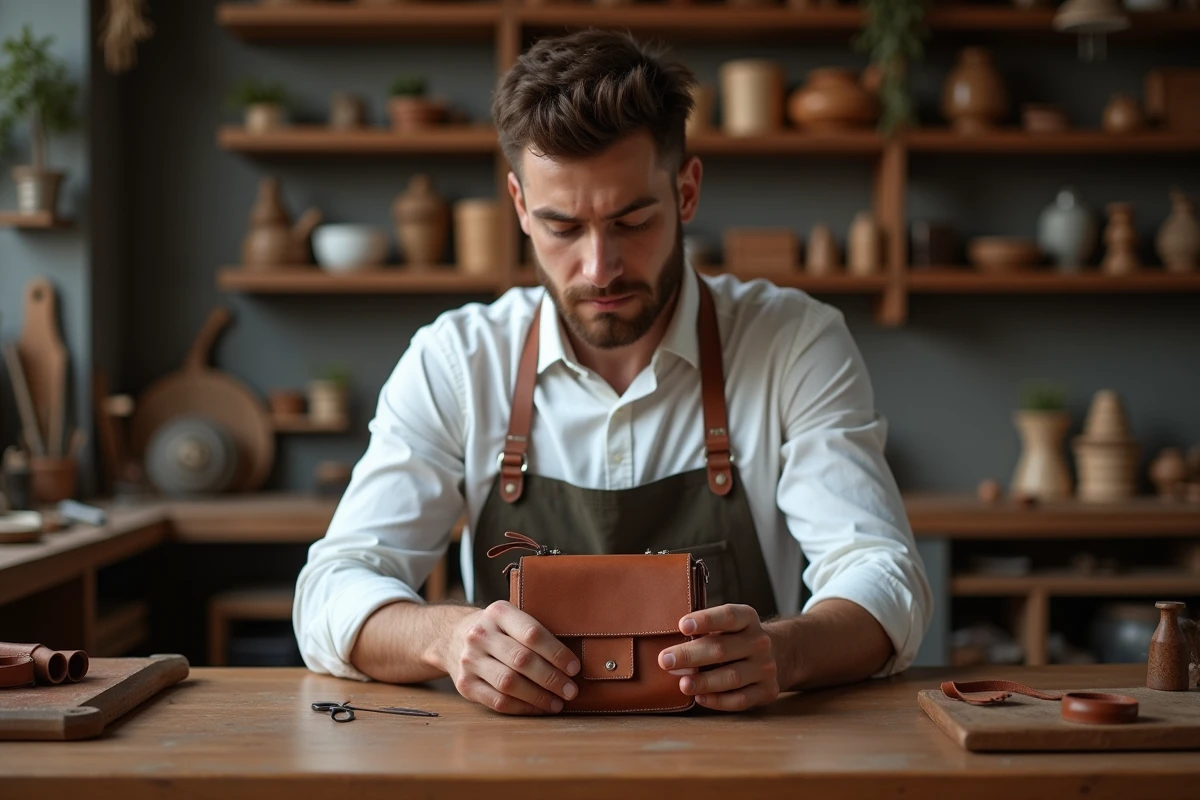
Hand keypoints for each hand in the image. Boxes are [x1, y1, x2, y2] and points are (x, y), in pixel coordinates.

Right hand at [441, 601, 580, 714]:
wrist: (453, 636)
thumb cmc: (498, 630)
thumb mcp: (511, 618)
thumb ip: (535, 631)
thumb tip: (574, 661)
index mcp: (498, 612)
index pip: (532, 633)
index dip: (557, 653)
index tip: (575, 668)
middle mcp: (480, 635)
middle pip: (522, 660)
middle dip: (552, 678)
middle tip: (572, 691)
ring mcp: (469, 661)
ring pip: (509, 683)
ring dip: (539, 697)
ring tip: (558, 703)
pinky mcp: (464, 685)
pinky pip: (497, 701)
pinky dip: (522, 707)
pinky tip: (538, 708)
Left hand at [657, 604, 779, 711]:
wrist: (777, 654)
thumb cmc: (735, 638)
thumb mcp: (727, 625)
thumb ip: (704, 631)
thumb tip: (669, 646)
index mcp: (748, 618)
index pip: (728, 616)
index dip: (705, 620)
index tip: (682, 626)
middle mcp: (759, 642)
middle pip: (723, 649)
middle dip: (690, 655)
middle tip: (665, 661)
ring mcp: (765, 668)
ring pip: (732, 677)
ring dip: (704, 682)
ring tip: (683, 684)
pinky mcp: (767, 691)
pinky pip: (741, 699)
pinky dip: (719, 701)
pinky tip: (701, 698)